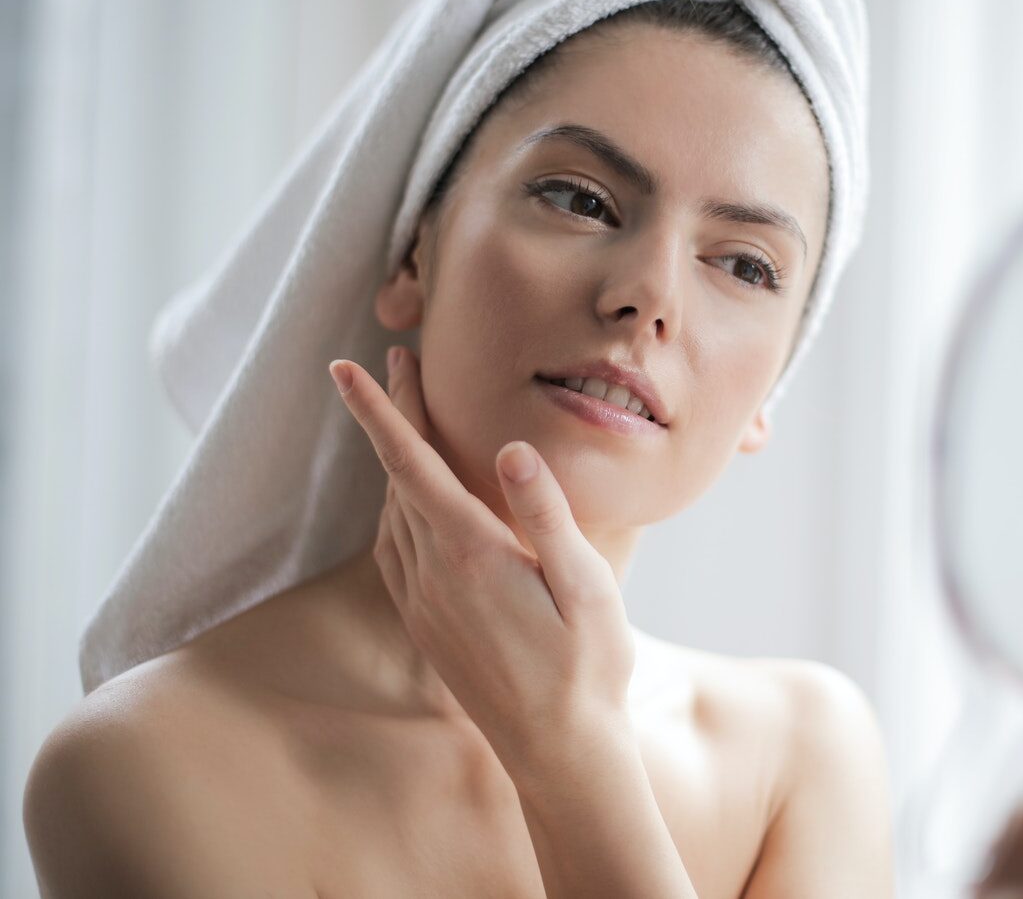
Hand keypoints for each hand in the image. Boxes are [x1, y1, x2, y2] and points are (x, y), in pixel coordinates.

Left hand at [328, 347, 636, 765]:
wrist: (559, 751)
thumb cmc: (587, 666)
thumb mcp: (586, 586)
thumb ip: (547, 515)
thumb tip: (514, 448)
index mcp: (472, 555)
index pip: (412, 465)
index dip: (379, 411)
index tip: (345, 368)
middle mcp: (433, 574)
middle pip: (397, 477)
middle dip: (391, 415)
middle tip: (394, 361)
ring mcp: (422, 602)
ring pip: (391, 512)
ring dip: (392, 460)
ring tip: (405, 418)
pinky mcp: (424, 624)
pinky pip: (394, 549)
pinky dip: (395, 506)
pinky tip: (410, 499)